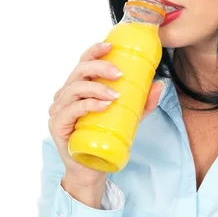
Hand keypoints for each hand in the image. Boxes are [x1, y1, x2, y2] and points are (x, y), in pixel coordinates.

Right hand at [47, 42, 163, 188]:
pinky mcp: (58, 126)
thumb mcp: (129, 117)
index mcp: (79, 87)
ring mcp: (59, 110)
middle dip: (99, 67)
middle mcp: (66, 95)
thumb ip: (142, 102)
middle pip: (78, 71)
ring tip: (115, 95)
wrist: (93, 170)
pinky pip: (71, 110)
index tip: (111, 46)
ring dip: (96, 88)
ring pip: (74, 89)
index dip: (94, 51)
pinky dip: (87, 105)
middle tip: (119, 73)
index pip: (83, 62)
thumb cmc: (106, 139)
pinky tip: (103, 105)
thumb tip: (160, 84)